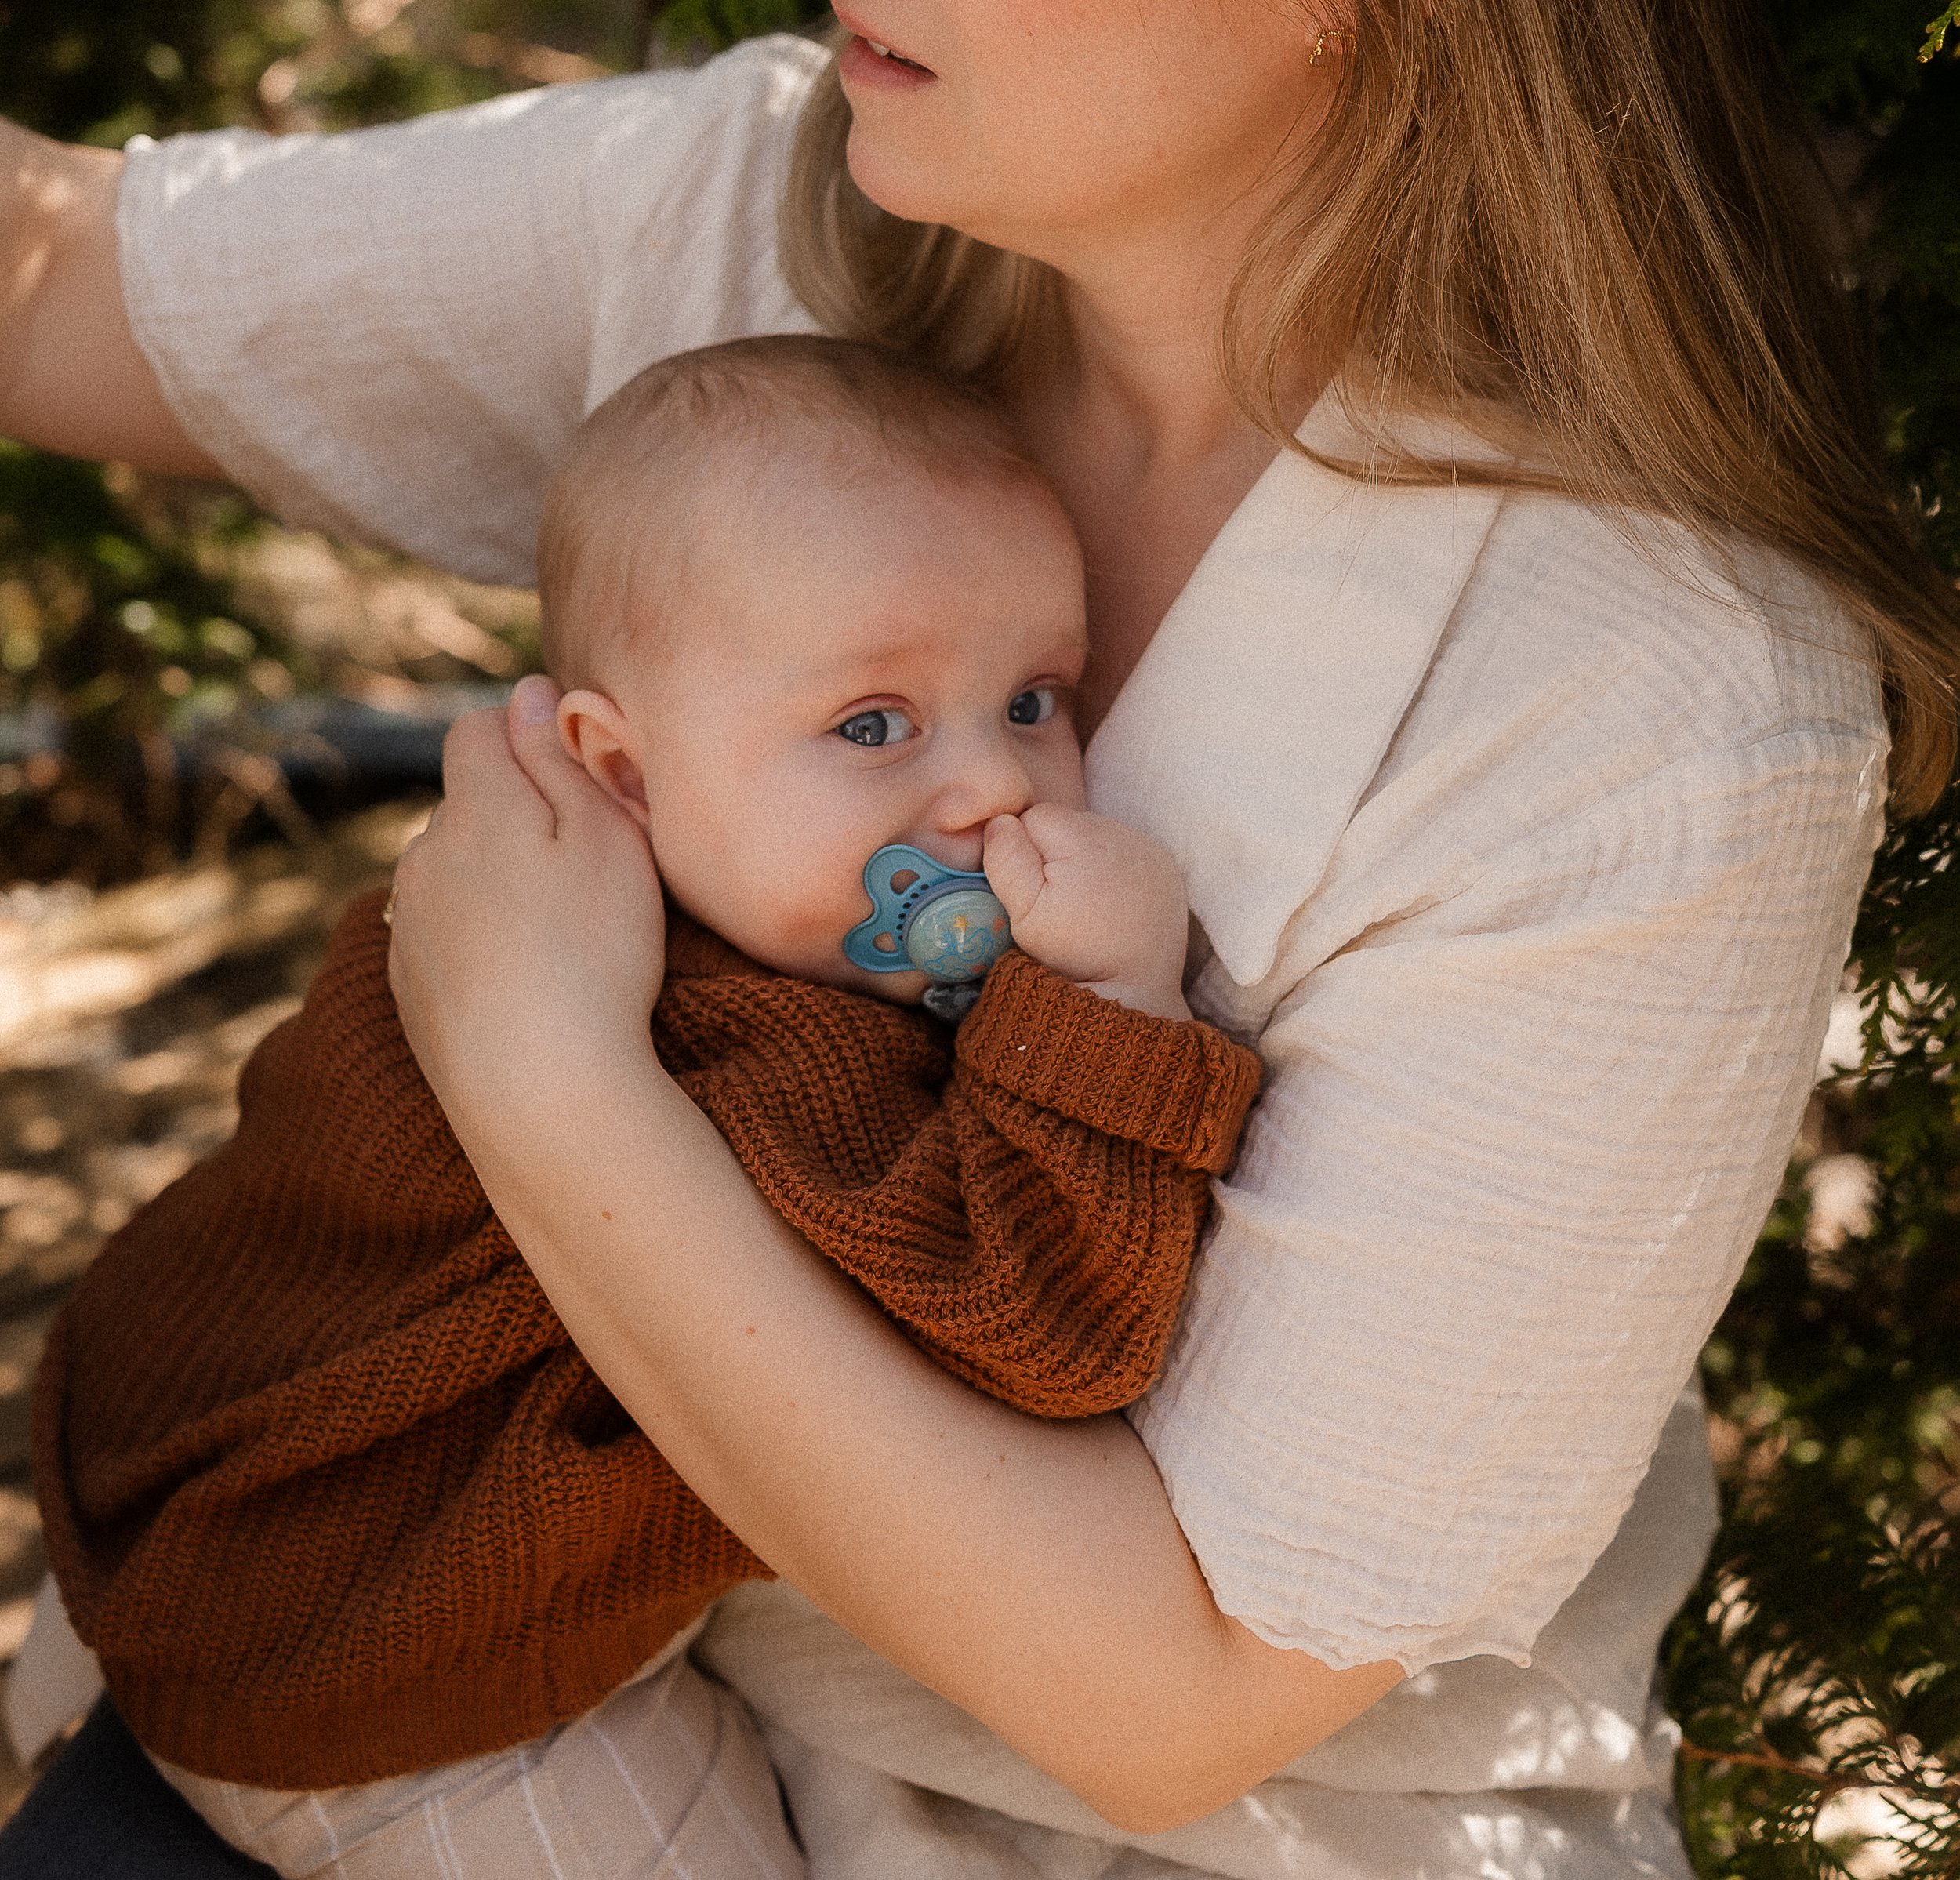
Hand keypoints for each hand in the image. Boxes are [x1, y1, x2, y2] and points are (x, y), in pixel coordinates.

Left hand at [387, 676, 666, 1143]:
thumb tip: (529, 694)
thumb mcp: (608, 839)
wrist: (542, 1090)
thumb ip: (562, 759)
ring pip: (451, 870)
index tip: (577, 775)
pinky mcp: (407, 985)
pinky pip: (443, 933)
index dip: (526, 736)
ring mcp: (407, 924)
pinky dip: (480, 939)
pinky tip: (527, 977)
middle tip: (589, 866)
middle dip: (515, 814)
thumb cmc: (596, 955)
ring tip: (560, 932)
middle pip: (466, 804)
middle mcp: (424, 855)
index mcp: (475, 808)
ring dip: (495, 879)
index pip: (477, 730)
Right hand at [983, 803, 1191, 1019]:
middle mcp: (1123, 832)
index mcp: (1085, 837)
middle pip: (1066, 823)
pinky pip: (1124, 851)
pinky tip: (1108, 899)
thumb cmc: (1074, 955)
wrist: (1133, 988)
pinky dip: (1111, 869)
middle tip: (1058, 899)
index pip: (1034, 817)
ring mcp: (1148, 848)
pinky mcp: (1164, 865)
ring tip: (1084, 901)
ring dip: (1082, 858)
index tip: (1033, 889)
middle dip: (1053, 853)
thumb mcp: (1026, 915)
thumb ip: (1007, 861)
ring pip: (1093, 835)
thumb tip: (999, 820)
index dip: (1022, 852)